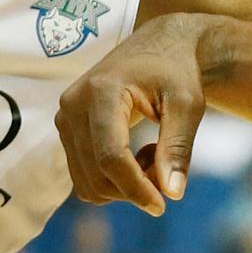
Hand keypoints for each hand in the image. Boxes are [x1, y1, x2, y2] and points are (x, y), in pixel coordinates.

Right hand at [55, 12, 211, 215]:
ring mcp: (64, 117)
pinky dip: (111, 179)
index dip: (135, 188)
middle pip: (96, 174)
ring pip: (87, 181)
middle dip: (134, 186)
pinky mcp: (65, 129)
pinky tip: (134, 154)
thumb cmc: (176, 72)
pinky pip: (83, 175)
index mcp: (101, 91)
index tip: (162, 206)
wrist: (156, 46)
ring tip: (152, 156)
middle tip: (166, 168)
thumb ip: (178, 147)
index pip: (110, 156)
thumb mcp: (187, 104)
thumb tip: (173, 193)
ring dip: (123, 185)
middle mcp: (73, 105)